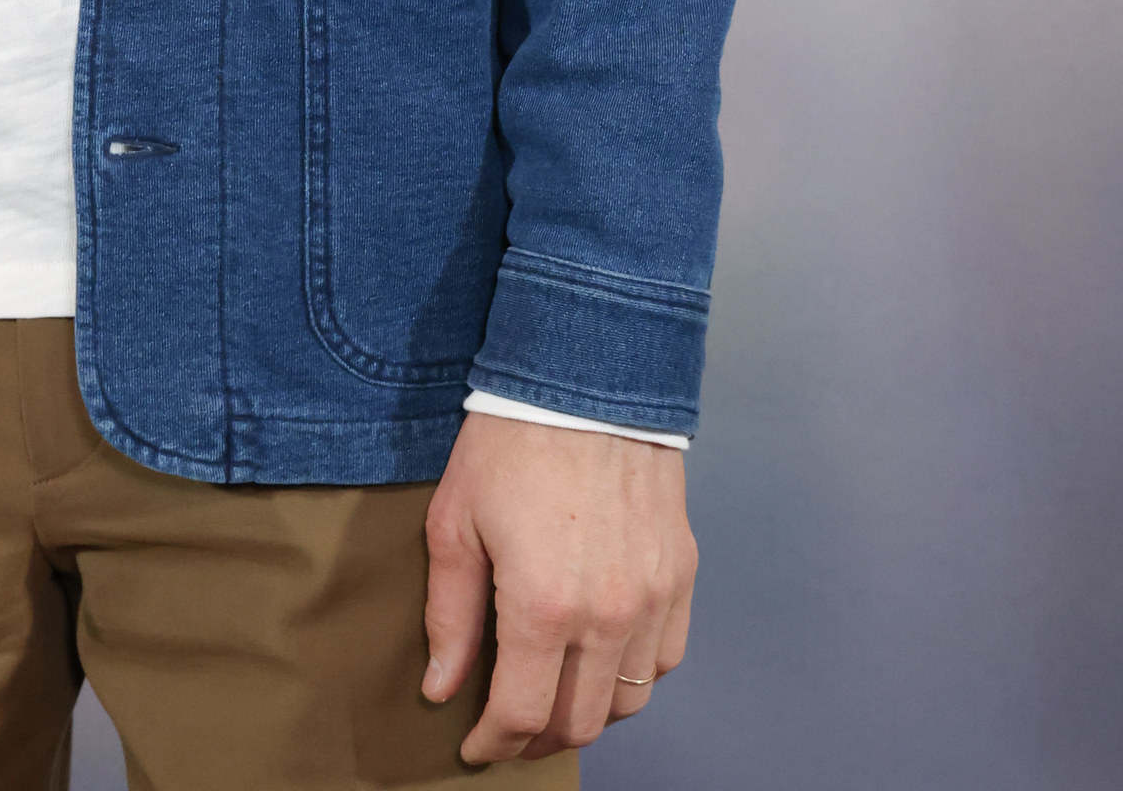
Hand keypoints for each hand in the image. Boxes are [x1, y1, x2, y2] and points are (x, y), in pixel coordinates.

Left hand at [422, 411, 695, 762]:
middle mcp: (606, 614)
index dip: (495, 744)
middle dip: (536, 739)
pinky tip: (601, 660)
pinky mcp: (679, 574)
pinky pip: (664, 659)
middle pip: (578, 722)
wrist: (585, 375)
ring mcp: (651, 597)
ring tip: (552, 698)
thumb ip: (451, 615)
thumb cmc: (510, 441)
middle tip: (509, 731)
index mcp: (543, 606)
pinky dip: (633, 676)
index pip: (522, 715)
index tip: (476, 747)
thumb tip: (443, 688)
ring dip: (587, 713)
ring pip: (627, 700)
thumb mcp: (456, 522)